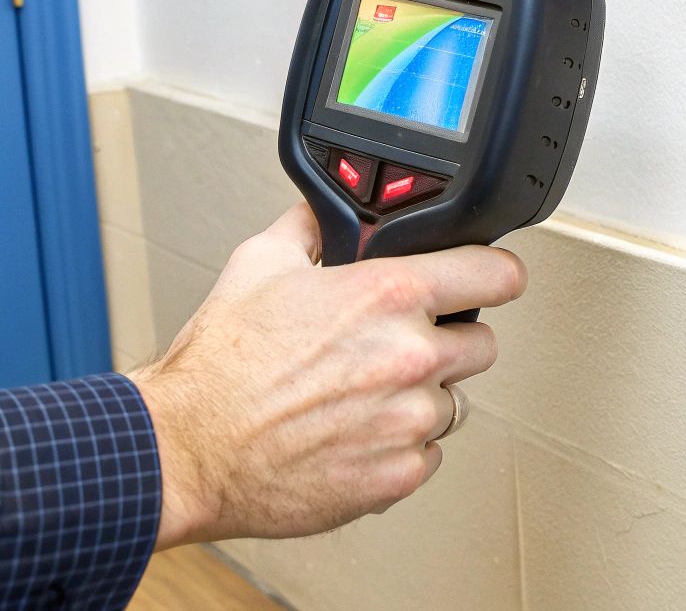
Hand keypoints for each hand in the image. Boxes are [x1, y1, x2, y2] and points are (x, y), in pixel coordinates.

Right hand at [126, 202, 526, 546]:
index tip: (494, 279)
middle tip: (400, 346)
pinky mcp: (398, 474)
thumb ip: (312, 226)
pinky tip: (353, 433)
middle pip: (482, 344)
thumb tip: (329, 210)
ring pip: (453, 403)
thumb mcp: (259, 262)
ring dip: (420, 398)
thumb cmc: (219, 365)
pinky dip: (398, 446)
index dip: (496, 273)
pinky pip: (427, 454)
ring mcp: (409, 420)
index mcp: (388, 295)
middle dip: (448, 341)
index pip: (495, 274)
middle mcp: (410, 356)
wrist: (189, 448)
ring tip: (361, 396)